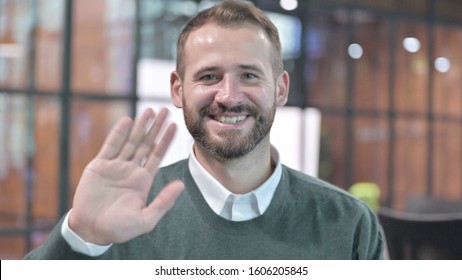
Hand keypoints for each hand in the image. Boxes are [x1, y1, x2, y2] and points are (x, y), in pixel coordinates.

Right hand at [68, 108, 184, 244]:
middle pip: (146, 143)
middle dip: (156, 127)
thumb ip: (163, 201)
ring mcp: (115, 166)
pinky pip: (110, 146)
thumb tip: (181, 185)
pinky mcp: (99, 166)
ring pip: (130, 141)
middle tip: (165, 110)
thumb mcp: (146, 219)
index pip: (157, 155)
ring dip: (140, 126)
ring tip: (149, 110)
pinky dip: (118, 133)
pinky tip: (127, 120)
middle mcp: (131, 170)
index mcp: (143, 180)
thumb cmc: (119, 229)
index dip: (166, 140)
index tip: (175, 126)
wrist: (91, 230)